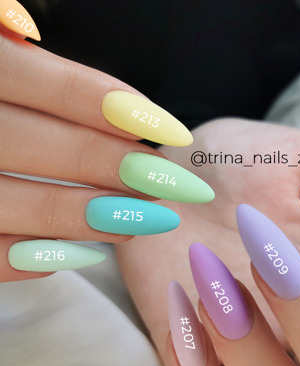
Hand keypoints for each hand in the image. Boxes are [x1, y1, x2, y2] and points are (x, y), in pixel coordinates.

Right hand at [0, 21, 211, 281]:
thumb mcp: (2, 65)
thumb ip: (38, 76)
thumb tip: (122, 106)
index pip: (46, 83)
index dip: (115, 108)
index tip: (174, 133)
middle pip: (46, 147)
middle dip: (118, 165)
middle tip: (171, 182)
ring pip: (24, 205)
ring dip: (94, 216)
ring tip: (147, 220)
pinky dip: (39, 258)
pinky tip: (86, 254)